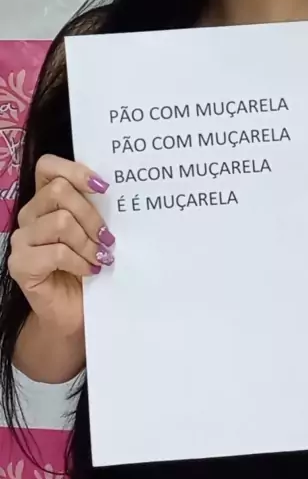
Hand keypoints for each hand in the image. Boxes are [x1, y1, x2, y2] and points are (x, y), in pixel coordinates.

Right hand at [8, 155, 114, 337]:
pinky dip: (80, 262)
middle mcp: (29, 215)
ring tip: (100, 257)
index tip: (104, 188)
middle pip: (59, 191)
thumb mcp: (95, 231)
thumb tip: (116, 190)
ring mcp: (21, 239)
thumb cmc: (87, 267)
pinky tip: (90, 270)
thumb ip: (97, 208)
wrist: (74, 312)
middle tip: (107, 238)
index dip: (76, 170)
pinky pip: (57, 252)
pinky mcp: (20, 264)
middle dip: (91, 215)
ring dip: (87, 242)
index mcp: (45, 200)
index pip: (48, 166)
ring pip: (60, 221)